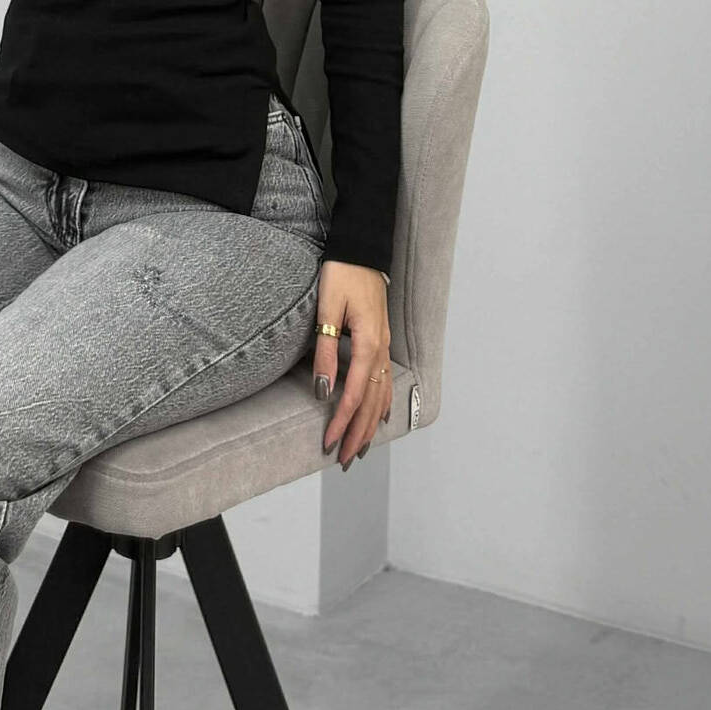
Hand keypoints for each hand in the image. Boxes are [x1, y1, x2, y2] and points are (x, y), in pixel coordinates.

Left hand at [313, 259, 391, 468]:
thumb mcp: (327, 310)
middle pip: (371, 403)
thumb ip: (327, 351)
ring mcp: (384, 345)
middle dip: (357, 433)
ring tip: (359, 449)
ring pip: (380, 395)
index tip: (328, 444)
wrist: (360, 249)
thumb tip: (324, 391)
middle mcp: (380, 349)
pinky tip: (379, 417)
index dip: (342, 422)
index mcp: (367, 344)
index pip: (354, 395)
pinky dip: (382, 403)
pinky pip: (386, 380)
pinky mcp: (381, 340)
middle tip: (343, 460)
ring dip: (370, 424)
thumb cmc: (341, 275)